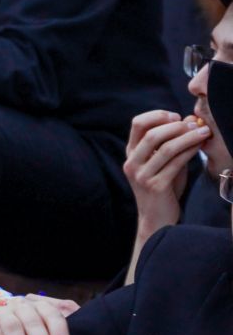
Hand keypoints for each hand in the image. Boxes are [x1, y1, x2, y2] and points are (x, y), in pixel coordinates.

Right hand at [123, 110, 206, 240]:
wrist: (157, 218)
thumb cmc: (163, 188)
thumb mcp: (163, 163)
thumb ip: (172, 144)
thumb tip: (189, 120)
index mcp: (131, 154)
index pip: (137, 124)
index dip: (157, 116)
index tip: (176, 116)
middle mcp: (132, 163)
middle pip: (151, 134)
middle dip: (176, 126)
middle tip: (195, 124)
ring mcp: (142, 175)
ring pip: (166, 148)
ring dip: (187, 137)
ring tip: (203, 132)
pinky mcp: (156, 186)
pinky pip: (176, 163)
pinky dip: (190, 151)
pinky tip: (200, 147)